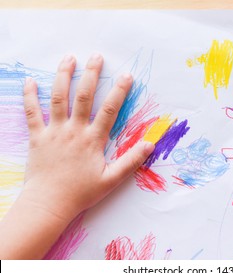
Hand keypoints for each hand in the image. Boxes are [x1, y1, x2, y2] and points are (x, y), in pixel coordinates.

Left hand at [22, 53, 153, 220]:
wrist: (49, 203)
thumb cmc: (80, 192)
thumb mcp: (111, 179)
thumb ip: (131, 160)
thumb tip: (151, 144)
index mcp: (92, 140)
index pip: (110, 110)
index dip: (119, 91)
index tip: (126, 75)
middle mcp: (73, 130)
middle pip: (83, 96)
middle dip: (91, 74)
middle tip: (96, 57)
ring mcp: (53, 131)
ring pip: (58, 98)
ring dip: (63, 76)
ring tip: (69, 58)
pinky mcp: (37, 137)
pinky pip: (31, 113)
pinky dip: (29, 96)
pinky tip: (30, 81)